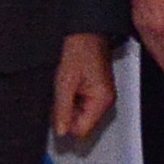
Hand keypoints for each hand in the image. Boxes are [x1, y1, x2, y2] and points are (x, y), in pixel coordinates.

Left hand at [52, 33, 117, 151]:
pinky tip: (70, 85)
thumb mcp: (65, 82)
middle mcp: (106, 102)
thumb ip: (62, 109)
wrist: (87, 33)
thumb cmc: (80, 51)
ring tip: (67, 87)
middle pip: (82, 124)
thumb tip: (61, 131)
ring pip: (81, 115)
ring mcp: (102, 97)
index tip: (57, 110)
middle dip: (67, 114)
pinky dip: (73, 99)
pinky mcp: (97, 92)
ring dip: (69, 106)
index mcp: (101, 101)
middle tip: (62, 94)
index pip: (82, 131)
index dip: (66, 123)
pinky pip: (82, 105)